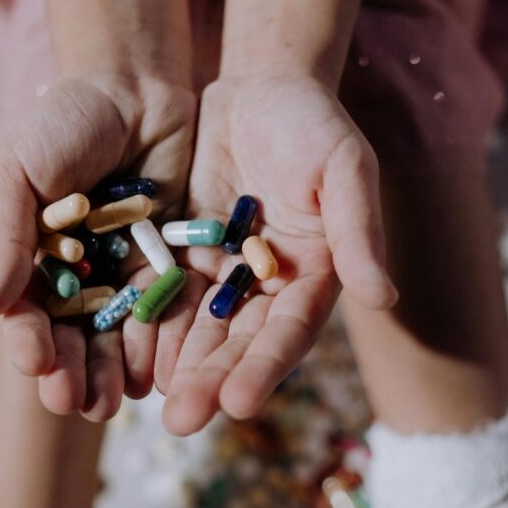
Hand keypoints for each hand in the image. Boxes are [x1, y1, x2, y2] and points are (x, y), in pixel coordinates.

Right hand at [0, 0, 200, 421]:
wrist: (135, 86)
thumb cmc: (63, 123)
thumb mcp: (19, 171)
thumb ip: (7, 238)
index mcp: (32, 259)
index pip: (27, 314)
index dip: (31, 343)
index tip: (37, 364)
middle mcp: (76, 277)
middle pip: (71, 338)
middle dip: (71, 372)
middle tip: (77, 403)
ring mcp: (122, 273)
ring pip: (114, 337)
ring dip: (111, 374)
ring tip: (114, 403)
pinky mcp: (167, 264)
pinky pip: (161, 312)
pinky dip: (157, 343)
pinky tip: (158, 372)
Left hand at [159, 72, 397, 435]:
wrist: (261, 86)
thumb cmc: (314, 121)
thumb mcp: (344, 166)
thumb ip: (357, 230)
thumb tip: (384, 297)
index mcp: (316, 273)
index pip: (290, 330)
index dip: (265, 366)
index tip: (239, 404)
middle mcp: (270, 284)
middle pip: (239, 342)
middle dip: (212, 381)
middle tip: (180, 421)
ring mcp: (226, 271)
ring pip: (199, 328)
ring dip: (178, 366)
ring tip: (150, 404)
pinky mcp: (187, 251)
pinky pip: (166, 294)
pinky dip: (149, 325)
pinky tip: (124, 355)